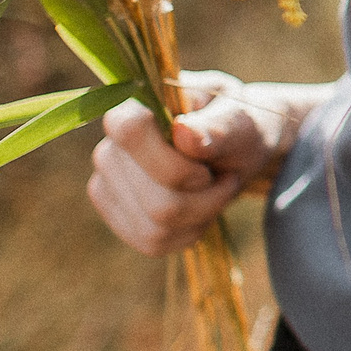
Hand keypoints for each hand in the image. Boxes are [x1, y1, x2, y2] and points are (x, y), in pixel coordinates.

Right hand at [87, 71, 319, 256]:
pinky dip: (188, 232)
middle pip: (154, 198)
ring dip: (202, 215)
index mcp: (134, 108)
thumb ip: (218, 126)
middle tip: (228, 176)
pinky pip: (152, 242)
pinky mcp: (117, 216)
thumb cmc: (239, 127)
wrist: (237, 151)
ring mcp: (107, 185)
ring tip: (217, 190)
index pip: (130, 132)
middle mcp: (110, 148)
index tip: (209, 165)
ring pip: (155, 226)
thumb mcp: (243, 121)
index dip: (176, 162)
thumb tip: (183, 132)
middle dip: (205, 197)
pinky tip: (201, 210)